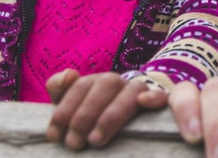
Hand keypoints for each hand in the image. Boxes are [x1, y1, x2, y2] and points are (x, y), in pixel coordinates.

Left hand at [45, 69, 167, 149]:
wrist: (133, 117)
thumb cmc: (95, 119)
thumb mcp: (74, 107)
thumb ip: (61, 89)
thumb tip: (69, 74)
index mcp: (97, 81)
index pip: (81, 85)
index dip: (65, 109)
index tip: (54, 136)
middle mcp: (120, 82)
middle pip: (106, 85)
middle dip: (86, 114)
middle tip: (75, 143)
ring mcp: (140, 91)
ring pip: (133, 90)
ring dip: (112, 114)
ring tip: (97, 140)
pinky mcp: (160, 103)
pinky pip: (163, 96)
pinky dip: (155, 97)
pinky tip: (144, 102)